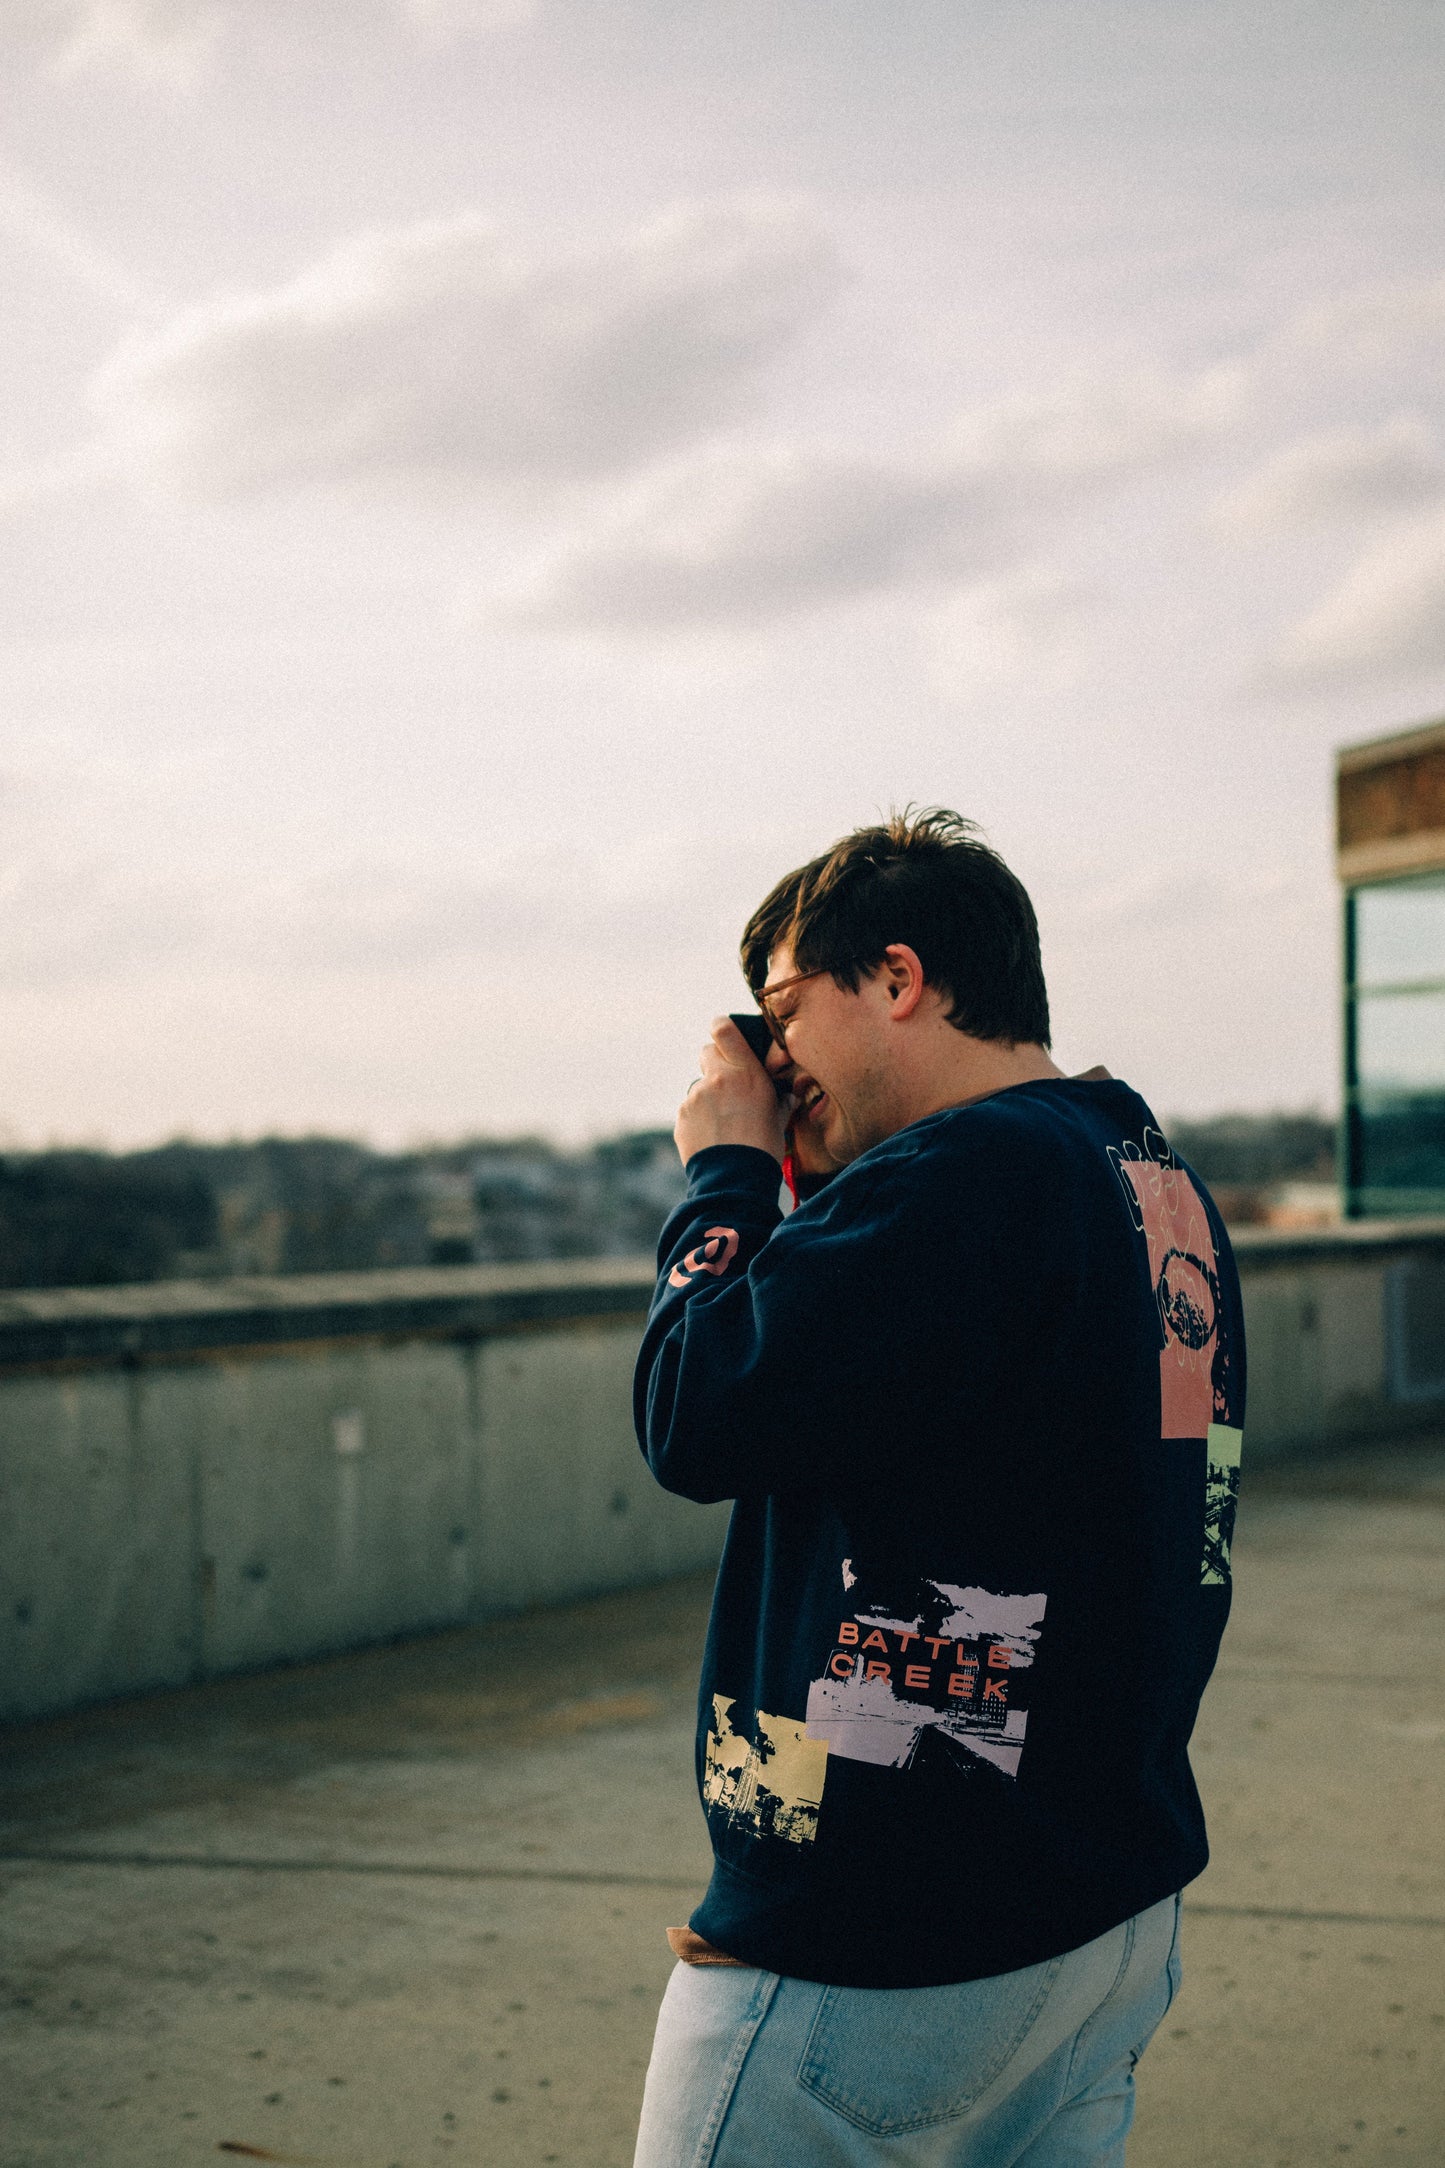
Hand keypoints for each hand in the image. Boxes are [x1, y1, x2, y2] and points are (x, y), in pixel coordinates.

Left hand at [675, 1017, 789, 1167]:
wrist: (735, 1179)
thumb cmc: (764, 1147)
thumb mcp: (779, 1117)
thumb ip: (780, 1098)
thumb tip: (787, 1094)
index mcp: (746, 1073)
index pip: (723, 1029)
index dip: (722, 1028)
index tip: (725, 1035)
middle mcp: (718, 1078)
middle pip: (707, 1052)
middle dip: (716, 1063)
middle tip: (728, 1084)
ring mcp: (696, 1096)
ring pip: (700, 1084)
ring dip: (709, 1096)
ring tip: (724, 1123)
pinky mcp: (682, 1115)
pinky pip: (691, 1108)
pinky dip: (699, 1117)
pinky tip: (713, 1136)